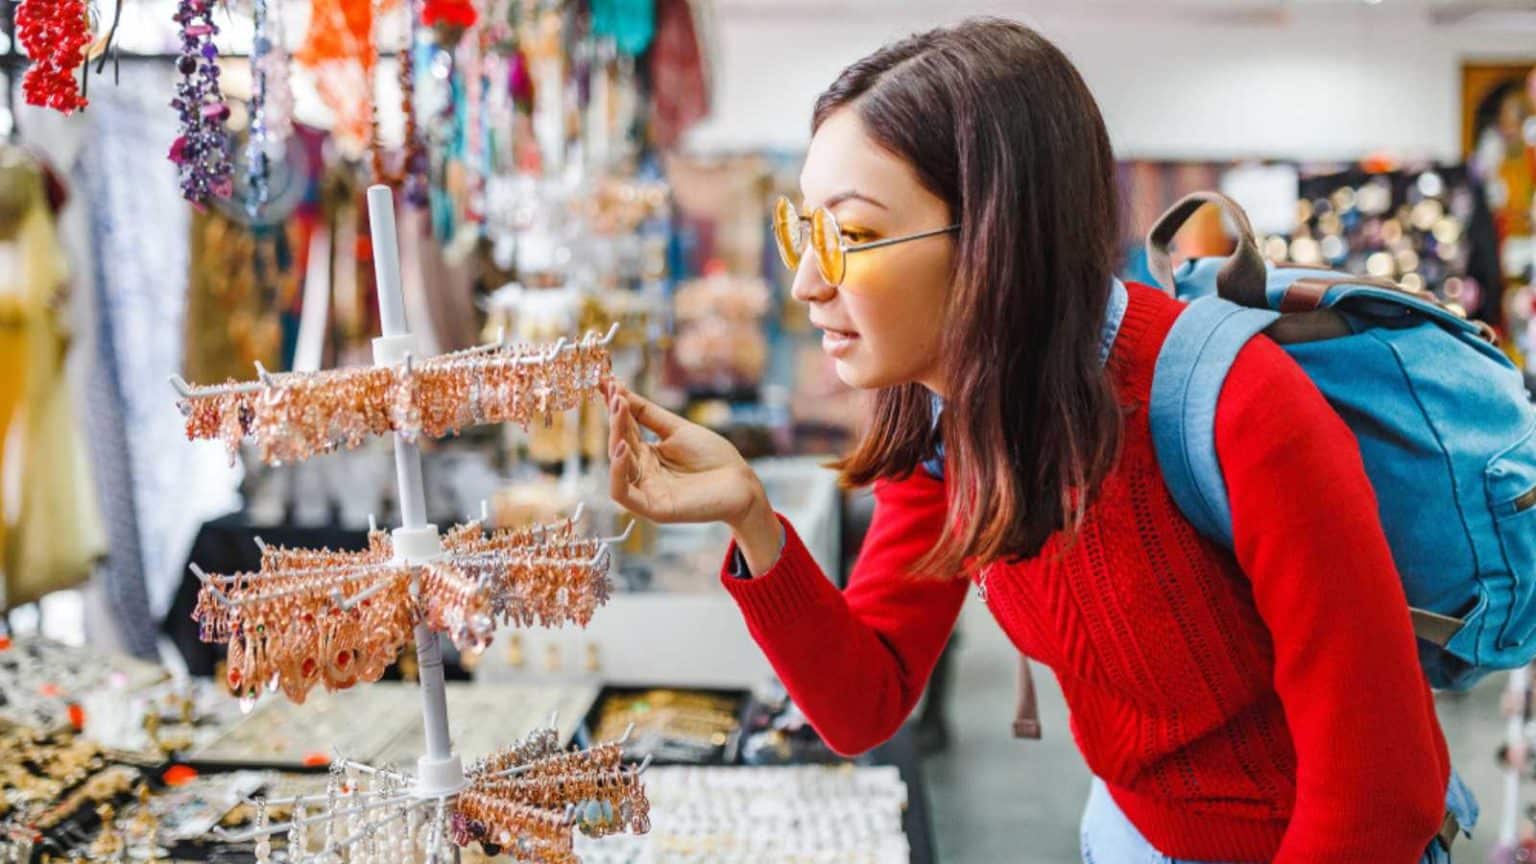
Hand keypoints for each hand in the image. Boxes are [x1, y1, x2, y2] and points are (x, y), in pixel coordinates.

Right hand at [606, 382, 760, 525]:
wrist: (741, 482)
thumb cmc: (713, 456)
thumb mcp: (677, 429)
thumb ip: (647, 413)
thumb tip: (619, 389)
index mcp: (647, 455)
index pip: (624, 430)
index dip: (616, 408)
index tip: (607, 383)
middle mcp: (643, 473)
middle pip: (618, 446)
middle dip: (616, 419)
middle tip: (616, 395)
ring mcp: (647, 492)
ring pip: (617, 468)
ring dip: (614, 440)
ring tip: (619, 412)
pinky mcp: (653, 509)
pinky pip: (623, 493)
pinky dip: (617, 472)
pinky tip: (622, 448)